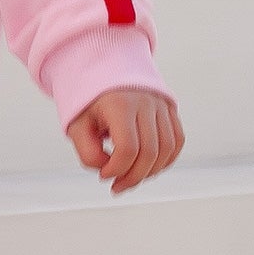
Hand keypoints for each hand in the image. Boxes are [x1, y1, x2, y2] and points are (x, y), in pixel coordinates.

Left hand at [66, 88, 182, 195]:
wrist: (103, 69)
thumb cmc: (88, 100)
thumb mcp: (77, 123)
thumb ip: (86, 150)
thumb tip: (107, 170)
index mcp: (119, 104)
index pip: (128, 147)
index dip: (117, 169)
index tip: (104, 175)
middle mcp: (145, 102)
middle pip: (151, 151)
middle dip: (134, 176)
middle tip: (118, 186)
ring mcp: (161, 104)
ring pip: (168, 147)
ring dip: (152, 171)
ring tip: (131, 179)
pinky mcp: (170, 108)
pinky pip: (177, 140)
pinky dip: (166, 160)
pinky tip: (148, 169)